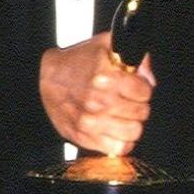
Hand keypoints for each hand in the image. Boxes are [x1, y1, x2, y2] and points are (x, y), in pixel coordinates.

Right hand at [39, 32, 154, 155]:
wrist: (44, 78)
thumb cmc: (76, 61)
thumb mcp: (106, 45)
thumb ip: (134, 57)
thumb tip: (149, 77)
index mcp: (105, 77)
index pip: (145, 92)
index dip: (143, 88)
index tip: (136, 88)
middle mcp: (98, 101)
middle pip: (141, 113)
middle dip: (139, 105)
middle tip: (129, 100)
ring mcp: (91, 122)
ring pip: (133, 133)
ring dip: (132, 124)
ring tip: (124, 115)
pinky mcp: (84, 137)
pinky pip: (118, 148)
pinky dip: (121, 141)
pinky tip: (116, 129)